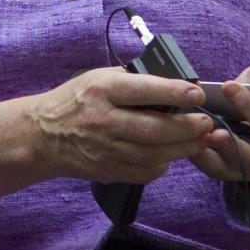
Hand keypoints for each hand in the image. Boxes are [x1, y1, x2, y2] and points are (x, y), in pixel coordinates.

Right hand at [29, 67, 213, 183]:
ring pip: (155, 154)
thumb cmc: (74, 101)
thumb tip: (174, 84)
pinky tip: (170, 156)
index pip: (146, 90)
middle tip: (206, 123)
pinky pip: (144, 172)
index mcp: (101, 90)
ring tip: (199, 140)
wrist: (43, 135)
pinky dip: (162, 165)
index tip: (198, 94)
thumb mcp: (96, 78)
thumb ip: (131, 80)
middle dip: (188, 127)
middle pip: (156, 128)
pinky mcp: (107, 170)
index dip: (176, 92)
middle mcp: (103, 120)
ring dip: (183, 148)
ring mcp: (105, 149)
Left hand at [188, 63, 249, 182]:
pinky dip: (199, 155)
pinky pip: (211, 167)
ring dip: (212, 151)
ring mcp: (248, 170)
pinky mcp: (226, 171)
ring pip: (230, 165)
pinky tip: (185, 139)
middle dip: (233, 136)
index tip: (228, 86)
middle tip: (211, 119)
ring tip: (200, 134)